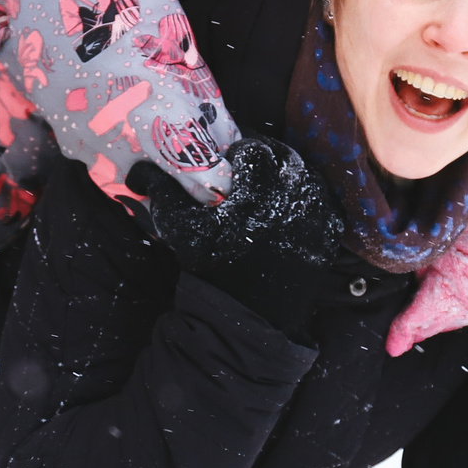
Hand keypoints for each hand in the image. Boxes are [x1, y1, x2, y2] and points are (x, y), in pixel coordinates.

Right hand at [126, 140, 340, 340]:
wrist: (249, 318)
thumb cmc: (213, 270)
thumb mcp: (181, 230)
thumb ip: (162, 192)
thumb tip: (139, 170)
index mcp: (258, 189)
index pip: (254, 149)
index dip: (240, 150)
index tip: (230, 161)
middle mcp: (293, 196)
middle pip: (284, 156)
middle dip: (266, 157)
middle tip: (249, 169)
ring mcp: (316, 215)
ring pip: (307, 175)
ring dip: (288, 174)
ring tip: (269, 188)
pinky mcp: (328, 235)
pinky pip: (324, 201)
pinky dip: (308, 198)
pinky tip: (290, 209)